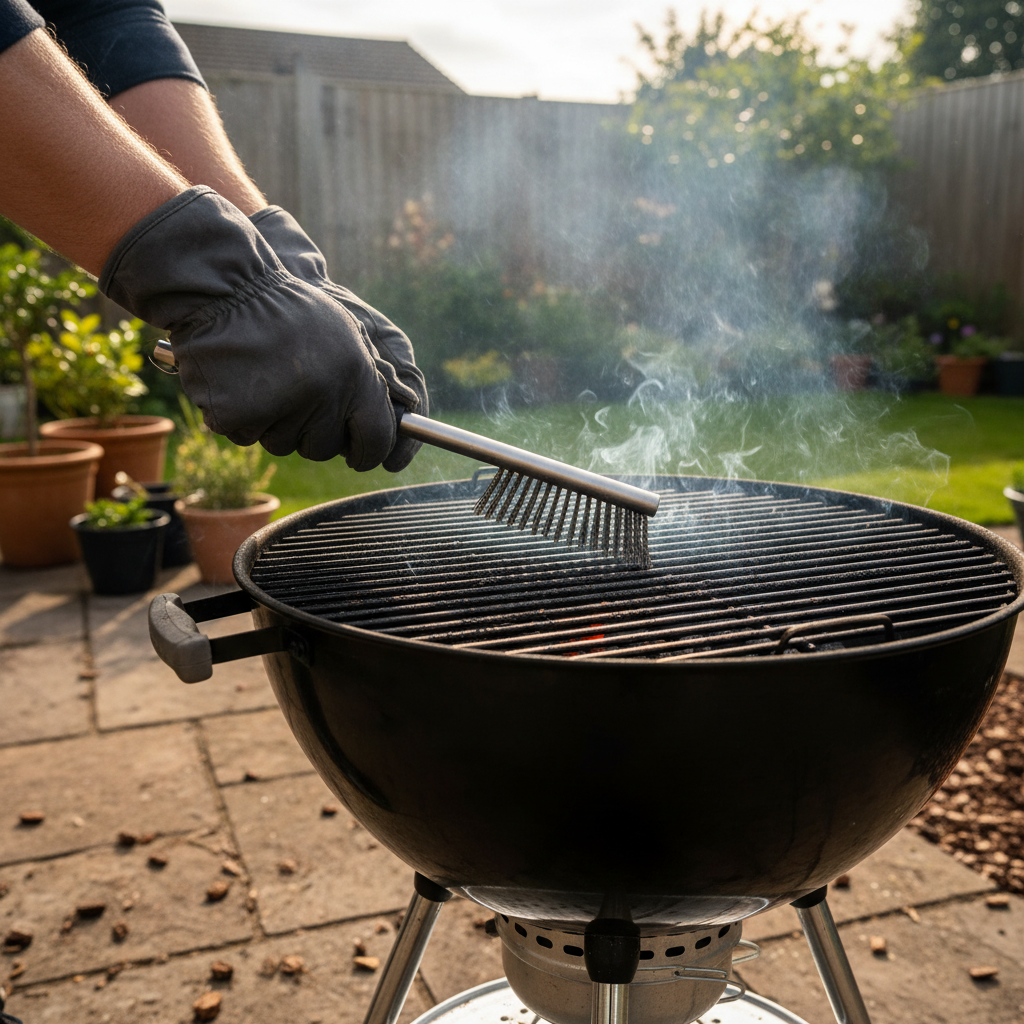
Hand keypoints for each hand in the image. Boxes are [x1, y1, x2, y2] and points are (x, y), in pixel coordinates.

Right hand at [250, 206, 427, 471]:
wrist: (226, 286)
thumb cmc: (287, 309)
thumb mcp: (345, 333)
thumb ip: (367, 380)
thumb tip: (388, 427)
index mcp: (356, 375)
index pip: (376, 438)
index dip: (368, 453)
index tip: (359, 455)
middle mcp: (323, 395)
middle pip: (323, 448)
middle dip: (310, 433)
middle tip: (292, 395)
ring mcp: (280, 407)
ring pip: (282, 445)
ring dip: (272, 423)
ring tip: (262, 377)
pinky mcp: (239, 415)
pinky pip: (244, 436)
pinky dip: (237, 416)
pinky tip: (235, 380)